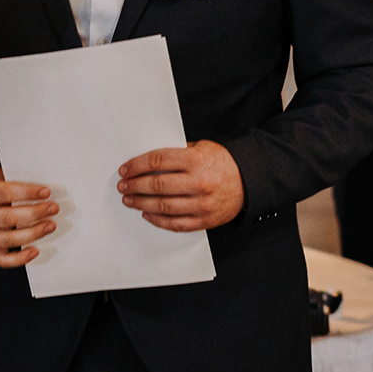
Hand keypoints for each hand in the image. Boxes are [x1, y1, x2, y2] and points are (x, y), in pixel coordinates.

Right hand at [0, 167, 56, 267]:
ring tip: (50, 225)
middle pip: (9, 218)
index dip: (27, 193)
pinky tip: (35, 250)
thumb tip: (42, 187)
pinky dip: (20, 259)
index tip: (46, 191)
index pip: (5, 193)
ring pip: (9, 240)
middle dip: (35, 213)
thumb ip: (12, 181)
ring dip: (33, 233)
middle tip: (53, 208)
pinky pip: (3, 260)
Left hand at [117, 141, 244, 231]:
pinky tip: (147, 214)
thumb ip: (177, 153)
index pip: (158, 161)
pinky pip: (175, 224)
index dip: (137, 165)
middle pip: (157, 185)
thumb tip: (146, 161)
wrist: (249, 181)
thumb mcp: (202, 148)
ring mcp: (202, 204)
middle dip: (135, 186)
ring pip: (163, 206)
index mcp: (196, 160)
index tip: (125, 170)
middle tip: (123, 186)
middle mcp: (199, 182)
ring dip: (141, 204)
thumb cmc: (222, 163)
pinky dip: (158, 220)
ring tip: (130, 200)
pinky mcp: (205, 220)